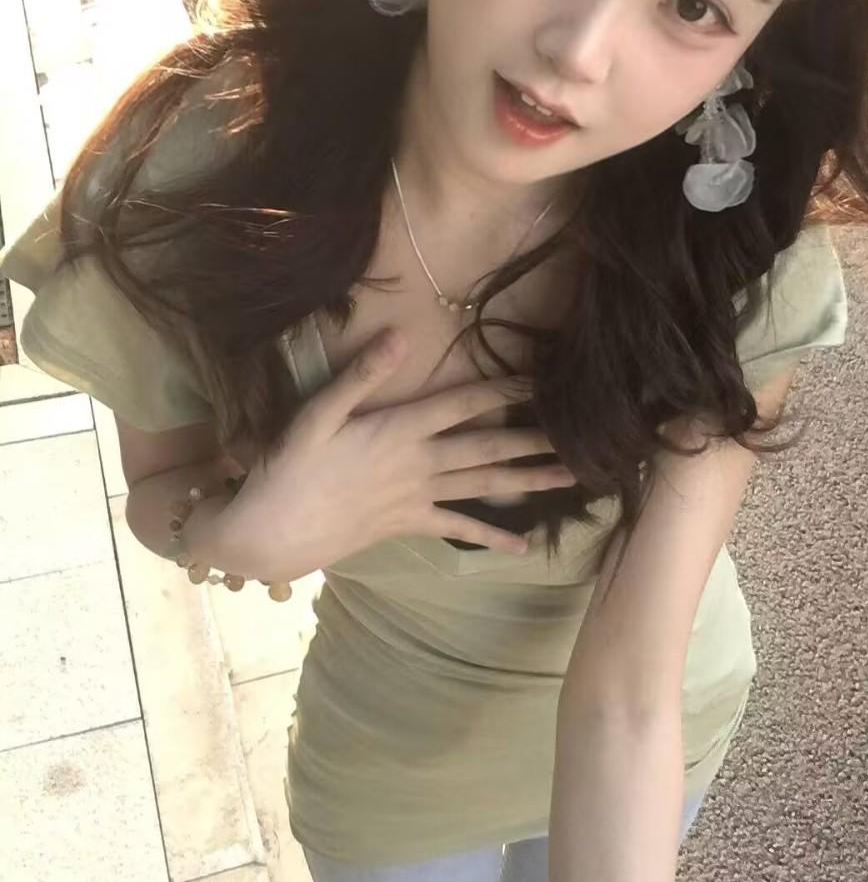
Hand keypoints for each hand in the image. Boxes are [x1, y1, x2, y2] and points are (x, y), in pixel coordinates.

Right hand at [209, 327, 574, 580]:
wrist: (269, 534)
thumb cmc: (287, 468)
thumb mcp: (315, 414)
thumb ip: (360, 375)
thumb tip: (400, 334)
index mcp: (399, 430)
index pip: (462, 403)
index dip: (504, 390)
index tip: (543, 381)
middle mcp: (418, 464)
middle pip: (487, 449)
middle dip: (536, 441)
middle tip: (584, 439)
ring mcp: (417, 497)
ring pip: (484, 488)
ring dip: (529, 483)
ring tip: (572, 480)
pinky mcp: (408, 524)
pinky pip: (457, 529)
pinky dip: (491, 538)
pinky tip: (523, 547)